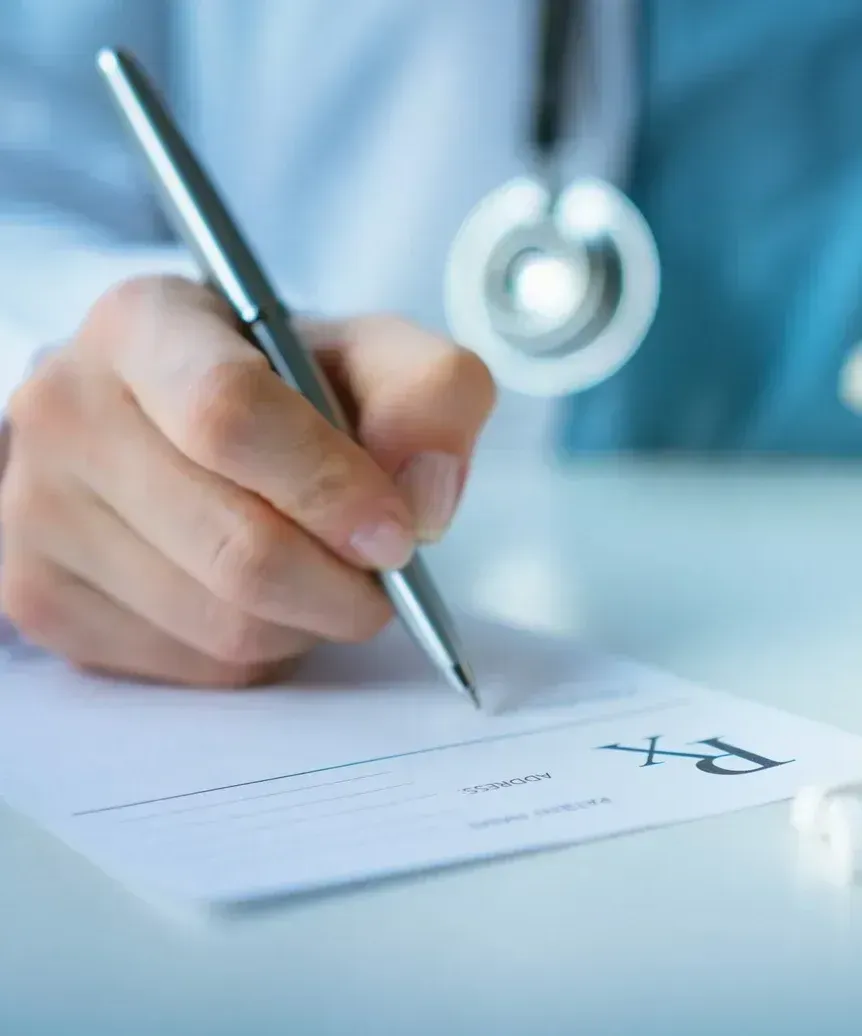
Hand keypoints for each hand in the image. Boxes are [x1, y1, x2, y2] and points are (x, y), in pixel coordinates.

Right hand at [0, 276, 494, 685]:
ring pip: (220, 625)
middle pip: (235, 546)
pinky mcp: (40, 595)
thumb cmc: (279, 388)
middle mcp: (65, 410)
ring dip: (308, 622)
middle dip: (342, 585)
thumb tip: (424, 500)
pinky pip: (192, 667)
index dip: (329, 489)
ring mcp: (36, 511)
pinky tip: (262, 598)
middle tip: (384, 578)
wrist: (172, 423)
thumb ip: (430, 394)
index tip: (398, 537)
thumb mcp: (369, 357)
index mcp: (144, 326)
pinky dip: (260, 650)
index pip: (227, 416)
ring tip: (322, 575)